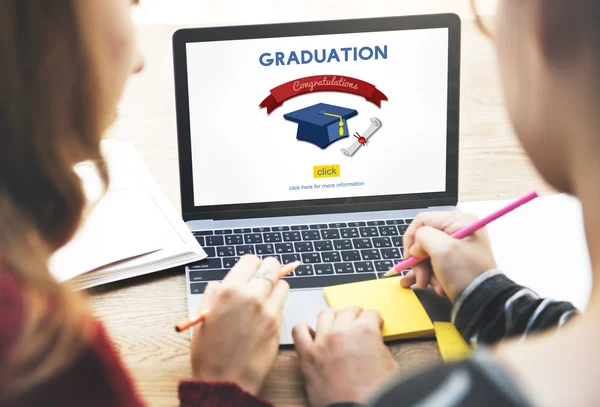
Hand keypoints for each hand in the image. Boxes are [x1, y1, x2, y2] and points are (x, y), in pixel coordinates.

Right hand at [190, 255, 288, 394]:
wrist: (226, 381)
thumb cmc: (209, 353)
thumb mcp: (202, 316)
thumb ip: (214, 294)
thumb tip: (224, 283)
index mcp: (229, 291)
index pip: (251, 260)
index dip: (250, 265)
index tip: (249, 271)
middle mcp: (252, 296)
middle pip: (272, 266)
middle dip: (267, 270)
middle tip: (261, 278)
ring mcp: (268, 310)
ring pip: (282, 283)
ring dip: (275, 286)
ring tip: (264, 297)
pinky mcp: (279, 324)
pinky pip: (283, 303)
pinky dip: (277, 303)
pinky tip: (266, 314)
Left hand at [292, 307, 398, 406]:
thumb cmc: (374, 393)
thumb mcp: (390, 365)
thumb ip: (379, 346)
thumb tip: (373, 342)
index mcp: (365, 332)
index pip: (371, 314)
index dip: (374, 320)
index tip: (373, 323)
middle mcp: (342, 332)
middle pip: (348, 311)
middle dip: (356, 316)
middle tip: (357, 324)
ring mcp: (322, 342)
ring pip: (325, 314)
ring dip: (333, 317)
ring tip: (336, 324)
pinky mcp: (307, 355)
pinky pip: (299, 331)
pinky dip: (304, 329)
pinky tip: (312, 334)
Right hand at [400, 211, 496, 300]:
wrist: (483, 302)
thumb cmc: (465, 273)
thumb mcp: (441, 249)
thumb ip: (422, 237)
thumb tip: (416, 246)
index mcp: (459, 221)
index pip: (422, 220)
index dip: (411, 238)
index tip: (410, 257)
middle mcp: (459, 231)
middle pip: (424, 239)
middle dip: (419, 260)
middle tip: (420, 277)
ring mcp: (458, 247)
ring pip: (428, 254)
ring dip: (424, 271)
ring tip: (428, 284)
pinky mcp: (456, 262)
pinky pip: (435, 264)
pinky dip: (430, 275)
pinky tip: (430, 286)